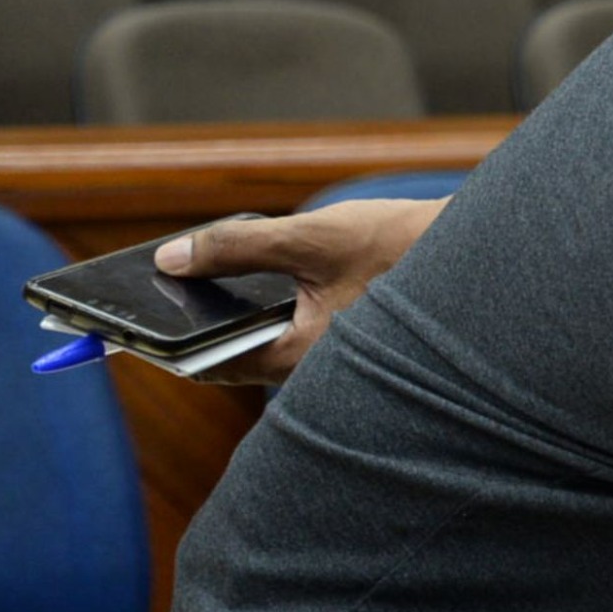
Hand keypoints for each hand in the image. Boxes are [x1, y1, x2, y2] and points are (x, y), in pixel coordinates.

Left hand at [152, 197, 446, 383]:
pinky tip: (267, 279)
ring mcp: (340, 364)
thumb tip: (172, 258)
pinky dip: (272, 313)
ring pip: (266, 347)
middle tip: (161, 289)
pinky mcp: (357, 348)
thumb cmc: (408, 250)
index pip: (211, 366)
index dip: (165, 345)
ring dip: (237, 319)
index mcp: (302, 359)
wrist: (486, 259)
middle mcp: (319, 374)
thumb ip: (237, 247)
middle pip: (235, 358)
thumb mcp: (313, 237)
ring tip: (203, 277)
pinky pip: (296, 337)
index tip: (126, 327)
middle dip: (197, 327)